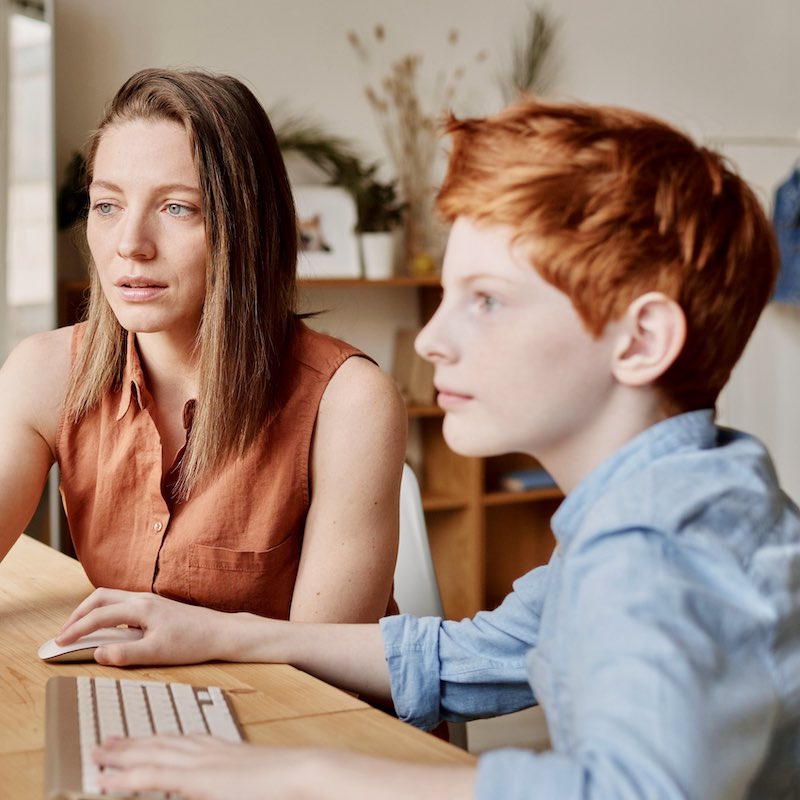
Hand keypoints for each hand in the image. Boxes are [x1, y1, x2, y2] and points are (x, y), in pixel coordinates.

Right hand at [56, 588, 235, 665]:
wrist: (220, 632)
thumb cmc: (192, 642)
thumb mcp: (156, 653)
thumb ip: (124, 654)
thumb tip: (97, 653)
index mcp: (140, 608)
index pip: (98, 616)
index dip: (75, 630)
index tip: (58, 643)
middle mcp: (143, 599)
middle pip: (100, 597)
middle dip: (78, 614)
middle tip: (64, 633)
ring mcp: (150, 601)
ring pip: (112, 598)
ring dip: (92, 611)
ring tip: (80, 630)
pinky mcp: (156, 607)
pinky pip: (123, 604)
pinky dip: (107, 612)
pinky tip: (108, 629)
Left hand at [95, 735, 475, 799]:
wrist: (308, 774)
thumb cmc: (291, 782)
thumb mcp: (256, 780)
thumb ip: (235, 780)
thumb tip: (227, 783)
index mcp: (224, 751)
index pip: (182, 742)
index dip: (155, 741)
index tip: (137, 741)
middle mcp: (210, 752)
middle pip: (162, 744)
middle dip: (132, 744)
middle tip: (104, 744)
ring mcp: (205, 764)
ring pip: (152, 757)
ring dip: (122, 756)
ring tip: (97, 757)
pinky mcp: (201, 781)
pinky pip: (155, 778)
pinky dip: (128, 778)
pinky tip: (110, 782)